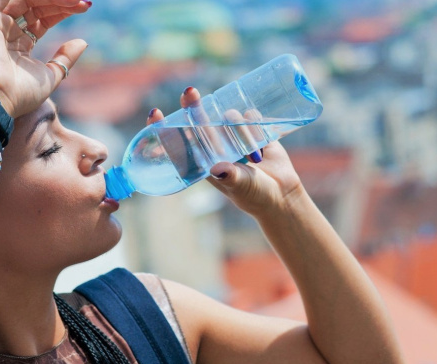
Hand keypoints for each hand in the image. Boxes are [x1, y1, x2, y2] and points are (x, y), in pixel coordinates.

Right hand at [0, 0, 90, 116]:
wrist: (1, 99)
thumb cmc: (23, 93)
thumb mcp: (52, 74)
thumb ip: (65, 58)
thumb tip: (82, 42)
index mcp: (21, 43)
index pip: (43, 16)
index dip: (63, 9)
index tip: (85, 8)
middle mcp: (9, 30)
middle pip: (37, 5)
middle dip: (61, 2)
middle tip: (83, 3)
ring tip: (75, 2)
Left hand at [146, 87, 303, 215]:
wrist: (282, 196)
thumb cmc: (256, 196)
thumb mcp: (242, 187)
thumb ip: (232, 177)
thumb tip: (218, 168)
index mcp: (204, 162)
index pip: (178, 143)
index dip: (164, 128)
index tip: (154, 113)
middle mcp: (215, 148)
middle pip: (198, 122)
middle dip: (192, 107)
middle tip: (189, 93)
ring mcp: (233, 138)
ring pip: (228, 118)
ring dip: (237, 127)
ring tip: (252, 153)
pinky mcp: (253, 131)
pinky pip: (250, 117)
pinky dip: (254, 122)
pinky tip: (261, 136)